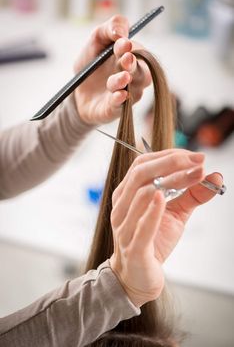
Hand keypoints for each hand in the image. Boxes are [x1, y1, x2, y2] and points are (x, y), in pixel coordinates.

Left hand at [73, 15, 150, 124]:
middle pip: (142, 72)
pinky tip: (119, 94)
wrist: (77, 91)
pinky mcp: (116, 109)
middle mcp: (133, 77)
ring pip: (134, 89)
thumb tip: (121, 32)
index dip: (132, 48)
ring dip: (125, 81)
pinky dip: (121, 99)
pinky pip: (122, 106)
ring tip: (122, 77)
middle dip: (134, 65)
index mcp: (130, 58)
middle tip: (126, 59)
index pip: (139, 52)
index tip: (122, 44)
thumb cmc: (90, 65)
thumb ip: (109, 28)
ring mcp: (127, 94)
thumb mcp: (95, 41)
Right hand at [110, 149, 221, 306]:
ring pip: (141, 195)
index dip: (169, 156)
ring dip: (171, 182)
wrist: (138, 276)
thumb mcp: (175, 214)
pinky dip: (153, 210)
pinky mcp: (133, 248)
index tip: (194, 156)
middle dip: (171, 162)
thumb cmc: (153, 241)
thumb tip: (214, 176)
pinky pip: (142, 226)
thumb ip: (191, 194)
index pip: (143, 164)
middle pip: (141, 173)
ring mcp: (124, 227)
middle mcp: (122, 206)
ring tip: (194, 176)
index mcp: (127, 194)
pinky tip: (163, 198)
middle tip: (197, 160)